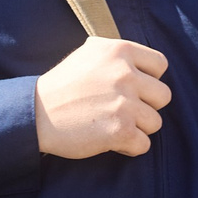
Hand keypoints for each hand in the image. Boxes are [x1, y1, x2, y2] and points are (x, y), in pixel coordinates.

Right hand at [34, 37, 170, 159]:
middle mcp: (124, 74)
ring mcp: (124, 103)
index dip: (148, 78)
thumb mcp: (88, 54)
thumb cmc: (62, 85)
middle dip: (144, 105)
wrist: (34, 113)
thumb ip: (118, 54)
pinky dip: (128, 146)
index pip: (160, 65)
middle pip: (163, 96)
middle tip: (119, 109)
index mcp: (119, 51)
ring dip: (136, 127)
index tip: (130, 87)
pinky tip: (109, 139)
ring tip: (111, 123)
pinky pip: (144, 144)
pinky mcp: (120, 131)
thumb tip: (147, 62)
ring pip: (155, 122)